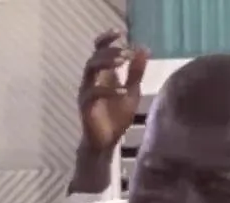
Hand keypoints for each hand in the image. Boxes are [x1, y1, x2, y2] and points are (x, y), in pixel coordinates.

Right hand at [79, 30, 148, 153]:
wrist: (107, 142)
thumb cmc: (117, 117)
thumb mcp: (132, 91)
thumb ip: (136, 72)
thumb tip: (143, 48)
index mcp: (102, 74)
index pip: (99, 50)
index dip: (106, 39)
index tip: (119, 32)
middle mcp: (92, 80)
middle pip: (95, 56)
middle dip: (110, 51)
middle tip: (127, 53)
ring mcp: (87, 92)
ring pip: (90, 70)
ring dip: (106, 63)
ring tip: (123, 61)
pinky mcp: (85, 106)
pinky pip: (93, 93)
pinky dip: (108, 90)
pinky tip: (122, 90)